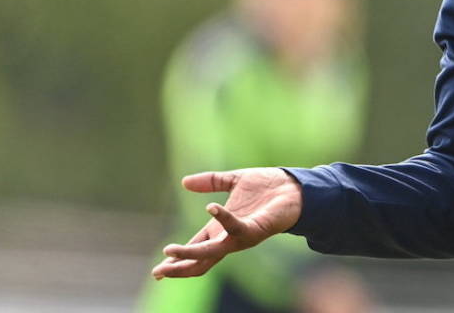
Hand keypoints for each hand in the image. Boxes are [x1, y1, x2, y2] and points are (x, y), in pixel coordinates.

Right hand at [150, 167, 302, 279]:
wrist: (294, 186)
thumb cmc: (268, 186)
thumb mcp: (233, 180)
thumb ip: (210, 182)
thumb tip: (184, 182)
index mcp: (221, 229)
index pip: (195, 247)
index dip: (177, 259)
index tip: (158, 270)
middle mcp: (229, 237)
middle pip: (199, 259)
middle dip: (179, 268)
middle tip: (158, 272)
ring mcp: (241, 236)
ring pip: (211, 252)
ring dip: (189, 253)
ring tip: (170, 251)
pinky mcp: (254, 229)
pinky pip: (235, 228)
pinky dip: (222, 218)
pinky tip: (211, 207)